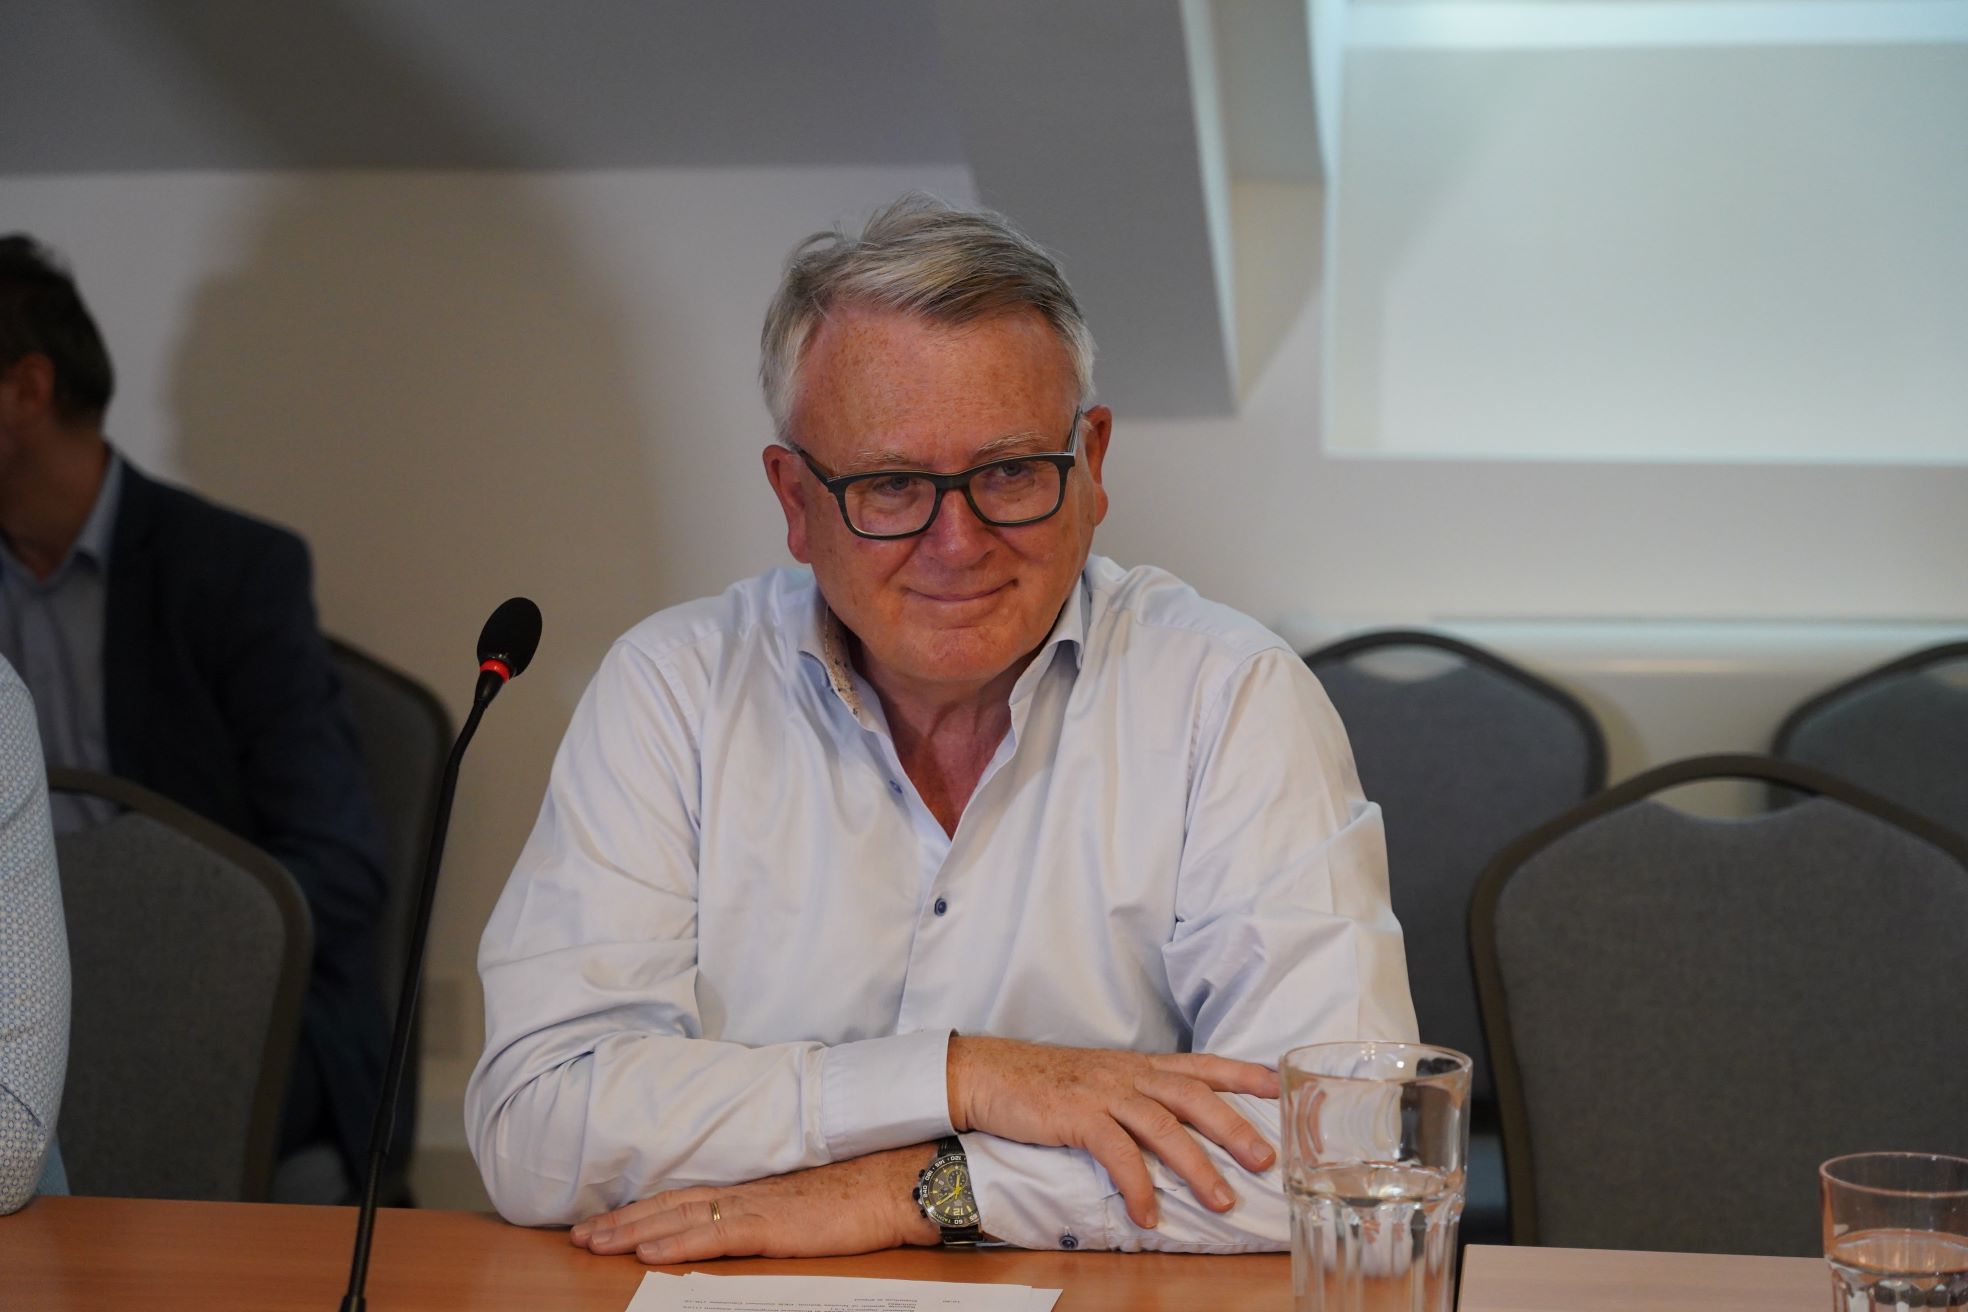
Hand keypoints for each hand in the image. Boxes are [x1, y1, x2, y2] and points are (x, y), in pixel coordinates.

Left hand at [569, 1145, 939, 1263]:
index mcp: (753, 1189)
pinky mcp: (771, 1225)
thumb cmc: (863, 1196)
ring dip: (631, 1230)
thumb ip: (772, 1212)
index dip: (641, 1210)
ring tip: (593, 1243)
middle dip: (620, 1221)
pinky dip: (675, 1240)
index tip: (603, 1221)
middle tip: (577, 1235)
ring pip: (680, 1216)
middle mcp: (747, 1193)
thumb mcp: (806, 1205)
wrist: (899, 1183)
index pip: (685, 1197)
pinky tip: (647, 1250)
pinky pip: (714, 1234)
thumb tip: (746, 1226)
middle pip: (670, 1205)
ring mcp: (757, 1207)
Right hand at [947, 1036, 1277, 1228]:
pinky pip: (1116, 1152)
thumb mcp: (1100, 1080)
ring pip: (1163, 1125)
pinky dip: (1137, 1185)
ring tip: (1221, 1201)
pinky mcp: (1077, 1114)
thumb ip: (1137, 1096)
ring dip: (1197, 1165)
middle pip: (1194, 1095)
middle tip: (1266, 1159)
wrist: (990, 1073)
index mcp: (1138, 1066)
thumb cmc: (1045, 1083)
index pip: (1201, 1064)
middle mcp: (1128, 1074)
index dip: (1241, 1073)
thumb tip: (1172, 1129)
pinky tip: (1148, 1214)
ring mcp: (1103, 1091)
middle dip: (1234, 1126)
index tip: (1278, 1086)